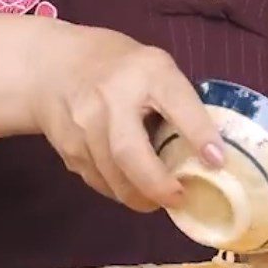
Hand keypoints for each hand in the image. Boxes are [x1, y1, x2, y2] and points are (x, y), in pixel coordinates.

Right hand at [26, 22, 223, 211]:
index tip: (217, 161)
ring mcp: (82, 123)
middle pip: (129, 152)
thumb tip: (208, 153)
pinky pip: (98, 181)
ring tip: (158, 200)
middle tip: (179, 199)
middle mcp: (110, 96)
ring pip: (111, 175)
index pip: (176, 102)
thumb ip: (177, 102)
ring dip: (139, 196)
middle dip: (157, 185)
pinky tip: (131, 189)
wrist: (50, 66)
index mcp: (145, 71)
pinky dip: (119, 191)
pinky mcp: (68, 147)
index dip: (198, 133)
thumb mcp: (154, 67)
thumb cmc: (117, 67)